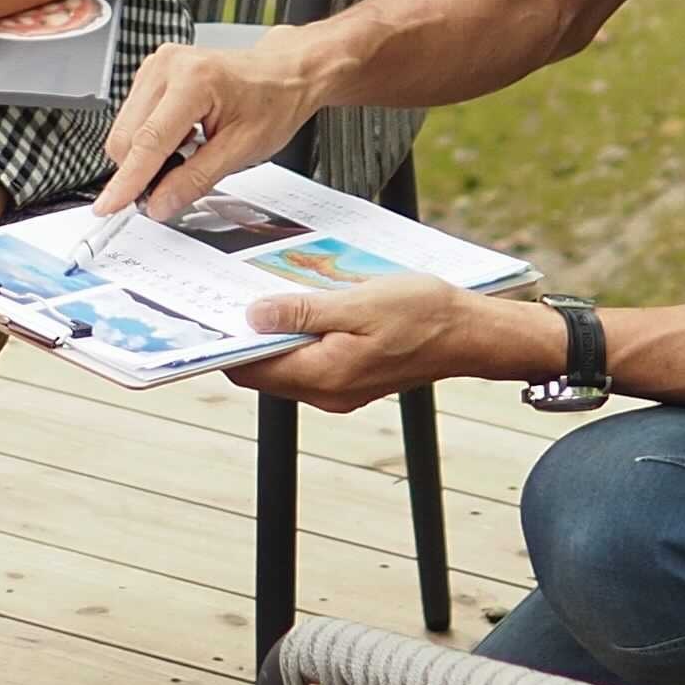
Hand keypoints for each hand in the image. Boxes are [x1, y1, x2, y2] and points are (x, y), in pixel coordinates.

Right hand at [97, 38, 312, 219]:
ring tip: (188, 151)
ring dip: (145, 155)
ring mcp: (156, 66)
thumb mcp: (242, 150)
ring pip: (124, 130)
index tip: (110, 206)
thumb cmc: (273, 101)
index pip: (148, 141)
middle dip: (141, 171)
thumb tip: (159, 203)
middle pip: (126, 137)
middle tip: (172, 185)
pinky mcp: (151, 73)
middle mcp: (167, 67)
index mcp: (194, 81)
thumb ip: (196, 179)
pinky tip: (181, 137)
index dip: (127, 180)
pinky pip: (132, 118)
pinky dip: (149, 140)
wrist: (285, 73)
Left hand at [229, 275, 552, 413]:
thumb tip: (254, 316)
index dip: (227, 343)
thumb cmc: (424, 314)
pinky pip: (312, 360)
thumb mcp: (357, 302)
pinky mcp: (354, 378)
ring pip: (288, 364)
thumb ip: (302, 310)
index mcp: (324, 375)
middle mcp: (327, 392)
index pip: (251, 369)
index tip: (212, 313)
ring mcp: (341, 389)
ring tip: (274, 293)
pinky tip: (308, 306)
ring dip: (277, 333)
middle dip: (249, 335)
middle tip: (238, 292)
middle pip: (265, 369)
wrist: (472, 334)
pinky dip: (302, 336)